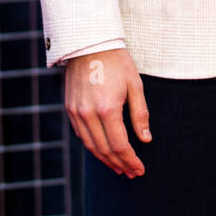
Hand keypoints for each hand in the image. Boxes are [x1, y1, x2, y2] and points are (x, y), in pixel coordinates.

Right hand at [65, 48, 151, 176]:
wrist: (90, 42)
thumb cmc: (117, 61)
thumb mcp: (135, 85)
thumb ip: (140, 114)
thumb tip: (146, 140)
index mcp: (107, 109)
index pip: (120, 146)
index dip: (130, 161)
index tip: (139, 169)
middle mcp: (88, 114)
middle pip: (104, 150)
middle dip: (119, 164)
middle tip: (131, 173)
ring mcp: (76, 112)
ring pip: (90, 146)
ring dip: (105, 160)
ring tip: (119, 168)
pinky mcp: (69, 108)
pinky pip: (81, 135)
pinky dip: (93, 147)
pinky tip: (103, 151)